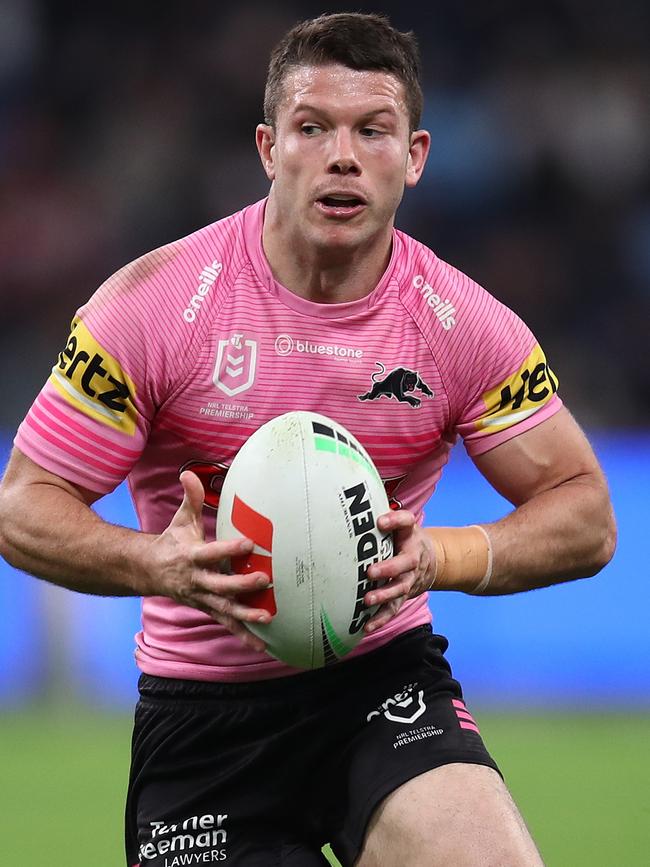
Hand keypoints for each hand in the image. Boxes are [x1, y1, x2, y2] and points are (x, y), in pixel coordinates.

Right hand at [149, 470, 270, 651]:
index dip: (229, 549)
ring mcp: (201, 598)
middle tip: (265, 580)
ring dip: (245, 615)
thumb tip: (188, 473)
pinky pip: (226, 624)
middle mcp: (196, 581)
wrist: (148, 572)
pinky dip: (244, 635)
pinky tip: (263, 644)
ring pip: (224, 609)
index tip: (250, 543)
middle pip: (220, 585)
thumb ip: (190, 498)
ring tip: (267, 617)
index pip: (212, 552)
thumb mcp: (179, 520)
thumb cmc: (172, 542)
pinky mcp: (207, 609)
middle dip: (242, 585)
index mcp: (191, 556)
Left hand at [362, 509, 433, 633]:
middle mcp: (413, 558)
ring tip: (367, 600)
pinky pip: (393, 609)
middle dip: (388, 568)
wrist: (431, 561)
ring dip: (384, 595)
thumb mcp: (401, 524)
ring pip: (399, 589)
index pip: (406, 523)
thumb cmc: (404, 539)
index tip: (380, 522)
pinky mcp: (404, 595)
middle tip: (370, 572)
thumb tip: (353, 504)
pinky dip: (381, 619)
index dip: (395, 521)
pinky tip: (367, 626)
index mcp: (410, 536)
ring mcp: (409, 579)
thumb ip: (385, 516)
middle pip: (405, 563)